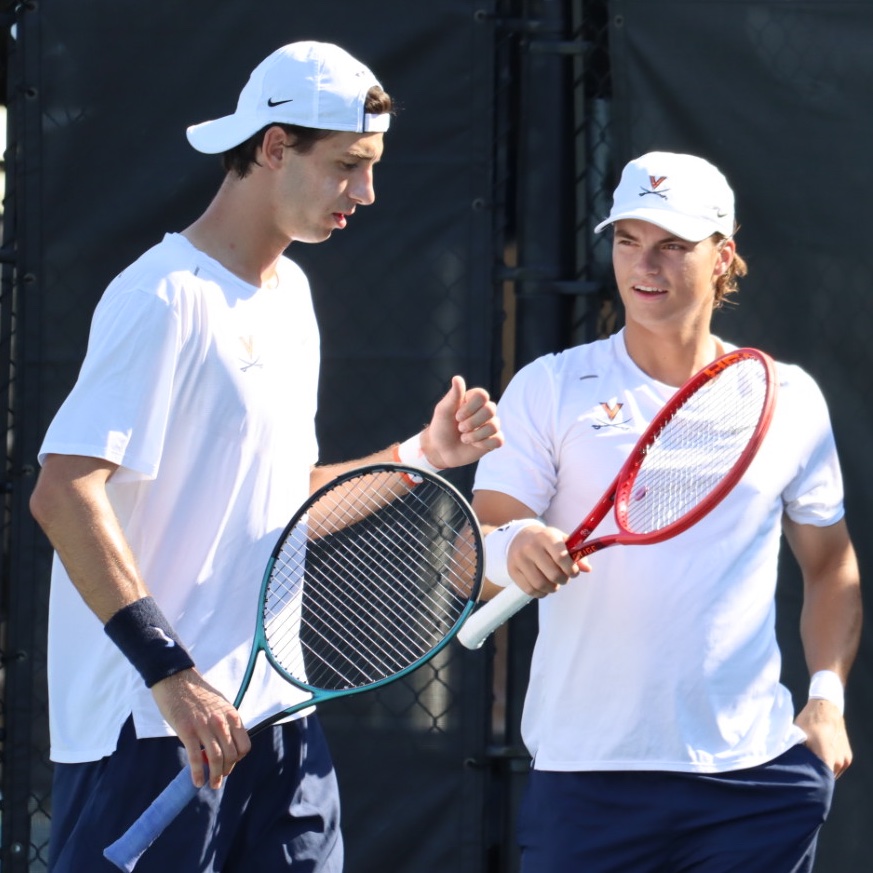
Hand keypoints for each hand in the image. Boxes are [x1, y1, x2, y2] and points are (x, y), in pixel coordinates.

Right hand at [151, 669, 251, 788]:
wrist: (176, 679)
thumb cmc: (197, 693)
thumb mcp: (220, 704)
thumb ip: (226, 722)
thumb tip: (228, 741)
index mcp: (231, 715)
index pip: (244, 745)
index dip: (238, 759)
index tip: (230, 763)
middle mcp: (221, 722)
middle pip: (231, 755)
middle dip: (226, 770)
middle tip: (219, 777)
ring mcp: (204, 727)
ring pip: (216, 758)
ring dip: (215, 776)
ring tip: (212, 784)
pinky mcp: (187, 731)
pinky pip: (196, 757)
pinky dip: (198, 773)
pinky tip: (197, 782)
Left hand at [420, 376, 502, 468]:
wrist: (441, 450)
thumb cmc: (441, 427)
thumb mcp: (443, 411)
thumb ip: (453, 396)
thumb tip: (457, 378)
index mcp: (473, 399)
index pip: (482, 395)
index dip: (470, 407)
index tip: (457, 416)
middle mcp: (485, 410)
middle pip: (491, 409)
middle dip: (472, 422)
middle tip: (460, 428)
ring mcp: (490, 425)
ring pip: (494, 426)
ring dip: (475, 435)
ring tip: (464, 438)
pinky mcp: (494, 440)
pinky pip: (498, 440)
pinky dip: (484, 444)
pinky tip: (474, 445)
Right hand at [508, 524, 590, 596]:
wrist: (519, 537)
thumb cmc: (545, 540)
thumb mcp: (561, 540)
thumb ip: (576, 553)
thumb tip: (587, 569)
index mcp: (546, 536)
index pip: (561, 557)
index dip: (571, 569)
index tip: (573, 572)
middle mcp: (531, 547)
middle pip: (553, 574)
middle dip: (563, 580)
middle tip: (564, 578)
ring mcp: (519, 559)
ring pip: (540, 584)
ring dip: (552, 588)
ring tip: (554, 583)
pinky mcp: (512, 570)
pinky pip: (529, 590)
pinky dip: (541, 593)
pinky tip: (544, 587)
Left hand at [794, 698, 851, 777]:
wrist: (826, 709)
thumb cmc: (809, 722)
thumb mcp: (798, 736)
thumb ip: (797, 753)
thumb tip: (787, 766)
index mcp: (826, 757)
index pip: (820, 780)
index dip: (809, 782)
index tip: (800, 782)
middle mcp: (838, 761)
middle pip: (825, 778)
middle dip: (814, 777)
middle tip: (802, 775)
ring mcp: (844, 760)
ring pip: (831, 773)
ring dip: (822, 771)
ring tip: (809, 765)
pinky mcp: (847, 757)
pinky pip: (836, 768)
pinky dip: (828, 766)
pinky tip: (818, 760)